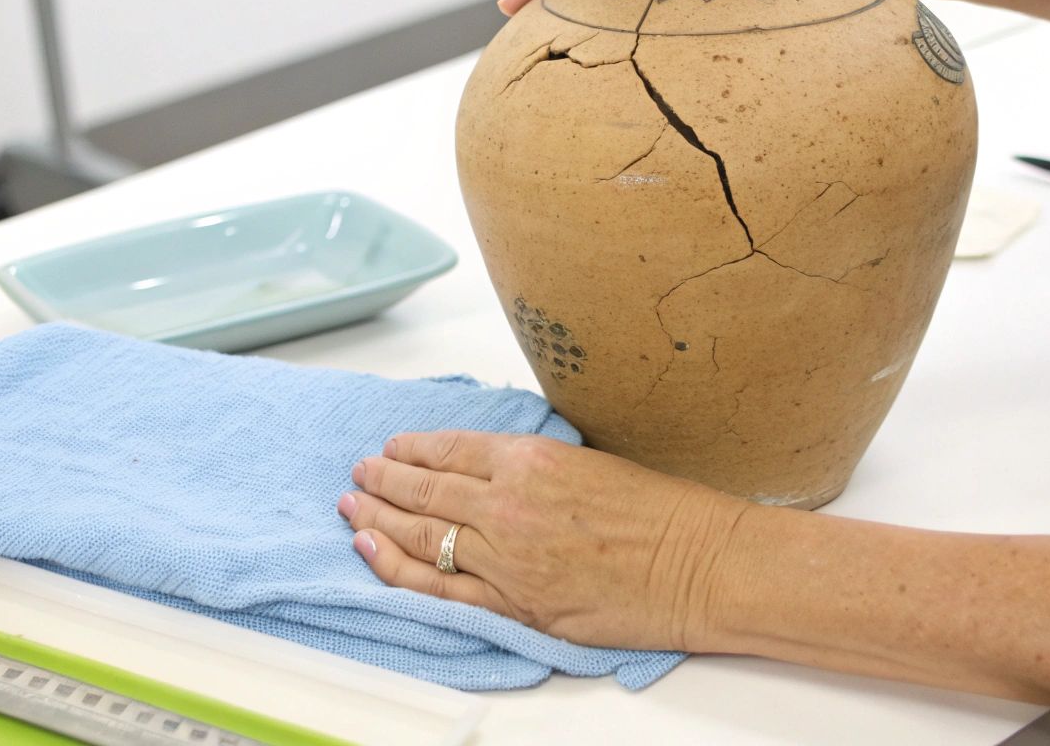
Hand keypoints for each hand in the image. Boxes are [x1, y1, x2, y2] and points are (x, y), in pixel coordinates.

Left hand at [339, 431, 750, 650]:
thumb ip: (534, 467)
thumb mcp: (591, 461)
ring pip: (420, 536)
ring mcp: (504, 557)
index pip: (449, 449)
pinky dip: (396, 569)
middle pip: (423, 490)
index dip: (412, 448)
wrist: (696, 565)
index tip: (394, 447)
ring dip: (378, 518)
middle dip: (384, 479)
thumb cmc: (663, 515)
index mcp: (530, 459)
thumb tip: (496, 471)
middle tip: (361, 472)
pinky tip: (372, 550)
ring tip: (354, 506)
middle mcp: (507, 504)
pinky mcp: (512, 603)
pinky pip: (437, 588)